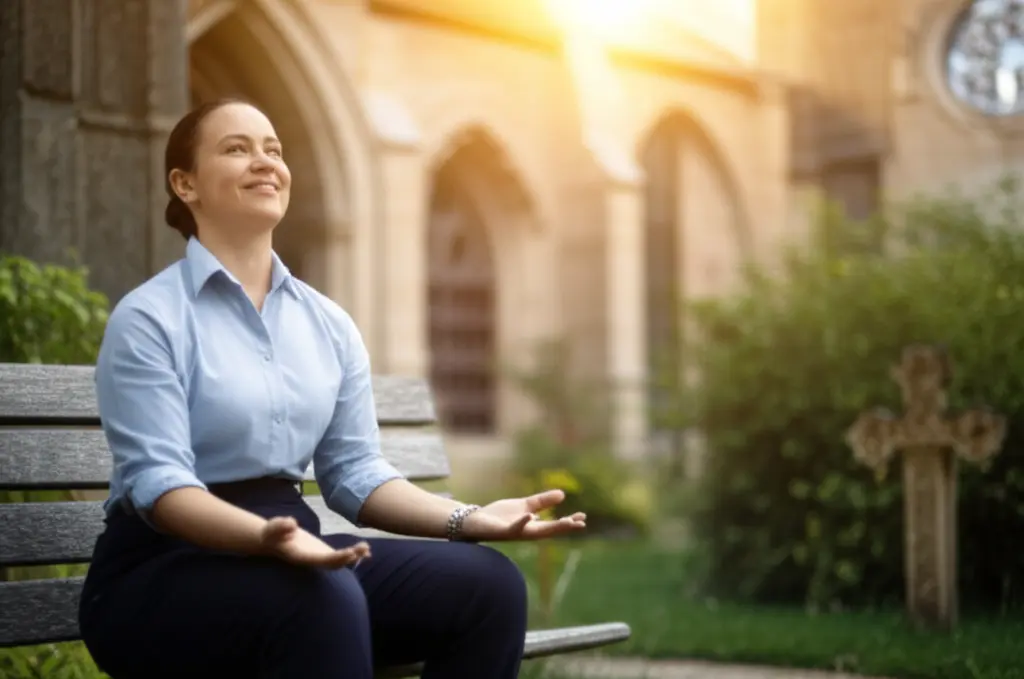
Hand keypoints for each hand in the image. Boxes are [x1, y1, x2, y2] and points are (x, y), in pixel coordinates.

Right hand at [260, 517, 369, 568]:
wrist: (271, 540)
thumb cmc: (271, 533)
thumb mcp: (273, 527)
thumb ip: (281, 526)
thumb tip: (292, 524)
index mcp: (301, 556)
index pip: (320, 559)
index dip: (335, 558)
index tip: (349, 553)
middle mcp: (311, 560)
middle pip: (332, 564)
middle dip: (348, 558)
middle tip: (363, 549)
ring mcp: (318, 557)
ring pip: (338, 562)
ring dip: (353, 557)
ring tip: (367, 549)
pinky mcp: (322, 552)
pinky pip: (339, 557)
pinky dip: (352, 555)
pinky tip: (366, 551)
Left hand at [460, 489, 585, 541]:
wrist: (474, 521)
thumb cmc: (499, 516)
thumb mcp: (524, 505)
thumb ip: (541, 502)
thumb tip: (563, 495)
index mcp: (532, 526)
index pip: (554, 525)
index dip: (568, 522)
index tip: (583, 518)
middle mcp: (526, 532)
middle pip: (549, 531)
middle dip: (565, 527)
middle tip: (580, 523)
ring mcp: (515, 533)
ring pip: (536, 532)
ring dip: (552, 528)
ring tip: (567, 521)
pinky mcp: (502, 531)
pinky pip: (514, 528)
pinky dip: (523, 522)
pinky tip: (531, 515)